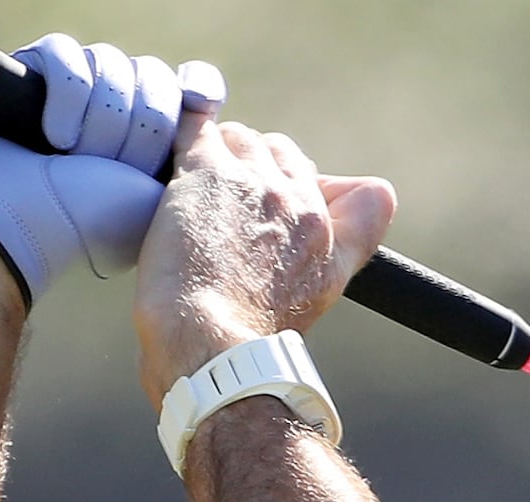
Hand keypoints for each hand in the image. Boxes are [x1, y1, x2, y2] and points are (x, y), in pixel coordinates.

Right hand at [0, 35, 225, 303]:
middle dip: (140, 125)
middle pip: (154, 74)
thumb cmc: (87, 224)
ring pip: (112, 62)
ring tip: (73, 158)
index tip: (200, 104)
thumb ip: (195, 163)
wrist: (13, 226)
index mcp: (152, 136)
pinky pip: (67, 54)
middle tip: (113, 166)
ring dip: (100, 119)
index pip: (191, 85)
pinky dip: (68, 96)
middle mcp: (116, 107)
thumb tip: (208, 119)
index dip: (197, 87)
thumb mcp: (160, 201)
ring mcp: (73, 88)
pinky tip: (53, 135)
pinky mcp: (31, 71)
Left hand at [133, 123, 397, 399]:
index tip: (281, 203)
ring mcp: (253, 180)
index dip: (312, 189)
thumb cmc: (250, 340)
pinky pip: (194, 125)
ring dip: (214, 156)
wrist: (213, 348)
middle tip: (219, 206)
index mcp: (329, 238)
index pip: (357, 190)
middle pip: (282, 154)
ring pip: (238, 137)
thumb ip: (344, 250)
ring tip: (187, 193)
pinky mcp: (205, 170)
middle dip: (253, 169)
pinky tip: (166, 143)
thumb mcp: (320, 297)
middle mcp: (299, 202)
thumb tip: (363, 218)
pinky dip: (181, 128)